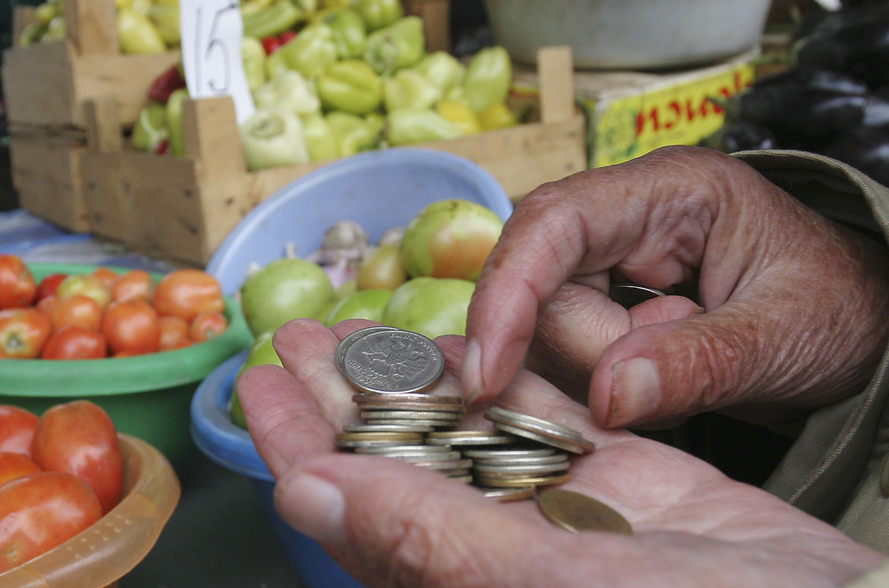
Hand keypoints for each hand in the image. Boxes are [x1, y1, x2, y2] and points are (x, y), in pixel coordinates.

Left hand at [238, 318, 884, 587]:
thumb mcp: (554, 581)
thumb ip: (429, 538)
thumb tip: (308, 493)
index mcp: (467, 581)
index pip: (357, 512)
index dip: (302, 445)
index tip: (259, 384)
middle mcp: (505, 551)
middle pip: (403, 463)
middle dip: (346, 396)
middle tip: (298, 334)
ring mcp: (569, 514)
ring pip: (471, 433)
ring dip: (416, 376)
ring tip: (364, 325)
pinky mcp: (630, 483)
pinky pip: (550, 418)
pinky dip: (509, 375)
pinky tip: (467, 340)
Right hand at [462, 146, 888, 428]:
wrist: (863, 322)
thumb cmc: (840, 308)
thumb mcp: (783, 337)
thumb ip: (698, 363)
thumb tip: (607, 397)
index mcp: (671, 189)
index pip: (555, 223)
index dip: (507, 293)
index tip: (486, 374)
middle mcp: (627, 213)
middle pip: (543, 286)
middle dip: (589, 350)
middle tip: (661, 380)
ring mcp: (612, 256)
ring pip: (548, 324)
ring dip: (600, 368)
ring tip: (681, 371)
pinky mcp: (608, 297)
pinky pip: (569, 346)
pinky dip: (599, 377)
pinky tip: (653, 379)